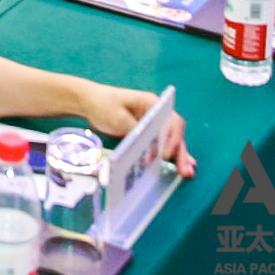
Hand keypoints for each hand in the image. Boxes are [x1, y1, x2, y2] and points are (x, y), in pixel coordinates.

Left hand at [75, 84, 196, 178]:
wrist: (88, 102)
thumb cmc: (103, 105)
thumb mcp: (118, 118)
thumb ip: (136, 133)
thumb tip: (151, 152)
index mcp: (152, 104)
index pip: (171, 121)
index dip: (173, 138)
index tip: (167, 153)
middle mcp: (156, 113)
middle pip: (174, 133)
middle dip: (180, 152)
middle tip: (185, 170)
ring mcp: (152, 124)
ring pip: (170, 140)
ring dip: (179, 156)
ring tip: (186, 173)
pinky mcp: (146, 133)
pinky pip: (161, 144)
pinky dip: (170, 155)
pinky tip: (179, 166)